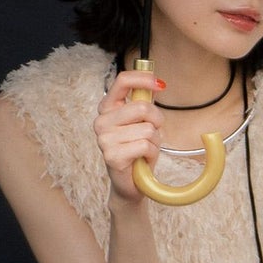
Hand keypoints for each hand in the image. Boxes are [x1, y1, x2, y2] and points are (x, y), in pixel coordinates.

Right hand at [93, 70, 165, 202]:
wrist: (132, 183)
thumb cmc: (138, 150)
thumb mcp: (142, 122)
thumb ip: (144, 102)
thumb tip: (157, 83)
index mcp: (107, 108)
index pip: (122, 81)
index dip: (143, 79)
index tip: (160, 85)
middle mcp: (102, 121)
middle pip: (142, 107)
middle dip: (157, 120)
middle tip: (152, 133)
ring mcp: (104, 139)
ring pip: (147, 129)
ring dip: (154, 141)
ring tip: (145, 149)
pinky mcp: (112, 156)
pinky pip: (145, 146)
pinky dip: (151, 153)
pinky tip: (143, 159)